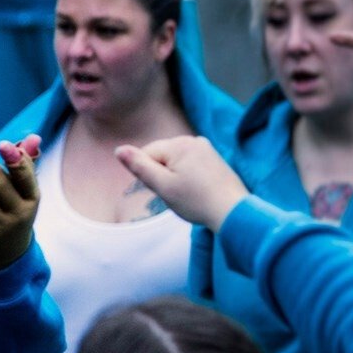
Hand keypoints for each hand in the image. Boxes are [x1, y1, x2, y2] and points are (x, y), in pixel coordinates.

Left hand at [0, 135, 40, 270]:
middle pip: (0, 185)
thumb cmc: (14, 209)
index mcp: (32, 197)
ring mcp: (1, 226)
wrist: (9, 252)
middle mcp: (19, 213)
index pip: (25, 177)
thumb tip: (34, 137)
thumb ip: (25, 164)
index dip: (15, 160)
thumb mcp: (24, 191)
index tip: (1, 143)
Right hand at [114, 136, 248, 231]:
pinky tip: (195, 191)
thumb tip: (119, 149)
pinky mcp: (215, 159)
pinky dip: (187, 177)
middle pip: (162, 156)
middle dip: (162, 174)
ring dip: (174, 176)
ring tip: (186, 194)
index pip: (147, 154)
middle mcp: (194, 140)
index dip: (147, 174)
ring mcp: (207, 149)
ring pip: (176, 162)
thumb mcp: (162, 186)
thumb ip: (139, 166)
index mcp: (180, 144)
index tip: (161, 191)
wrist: (233, 212)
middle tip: (175, 195)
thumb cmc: (196, 201)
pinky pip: (190, 164)